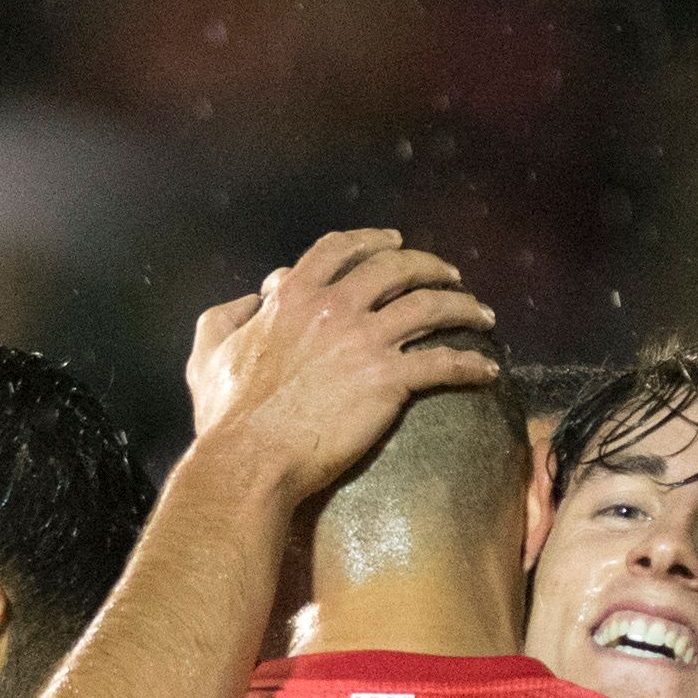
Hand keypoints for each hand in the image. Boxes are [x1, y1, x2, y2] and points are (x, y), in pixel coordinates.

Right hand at [183, 229, 501, 500]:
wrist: (251, 456)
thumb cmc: (228, 413)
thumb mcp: (209, 351)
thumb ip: (227, 316)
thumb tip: (250, 302)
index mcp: (294, 295)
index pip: (338, 249)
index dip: (371, 241)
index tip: (394, 242)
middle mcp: (333, 306)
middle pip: (395, 268)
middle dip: (430, 266)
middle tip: (452, 276)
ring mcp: (364, 341)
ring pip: (429, 306)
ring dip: (463, 307)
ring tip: (483, 315)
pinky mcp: (389, 379)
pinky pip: (443, 364)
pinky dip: (471, 364)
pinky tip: (488, 370)